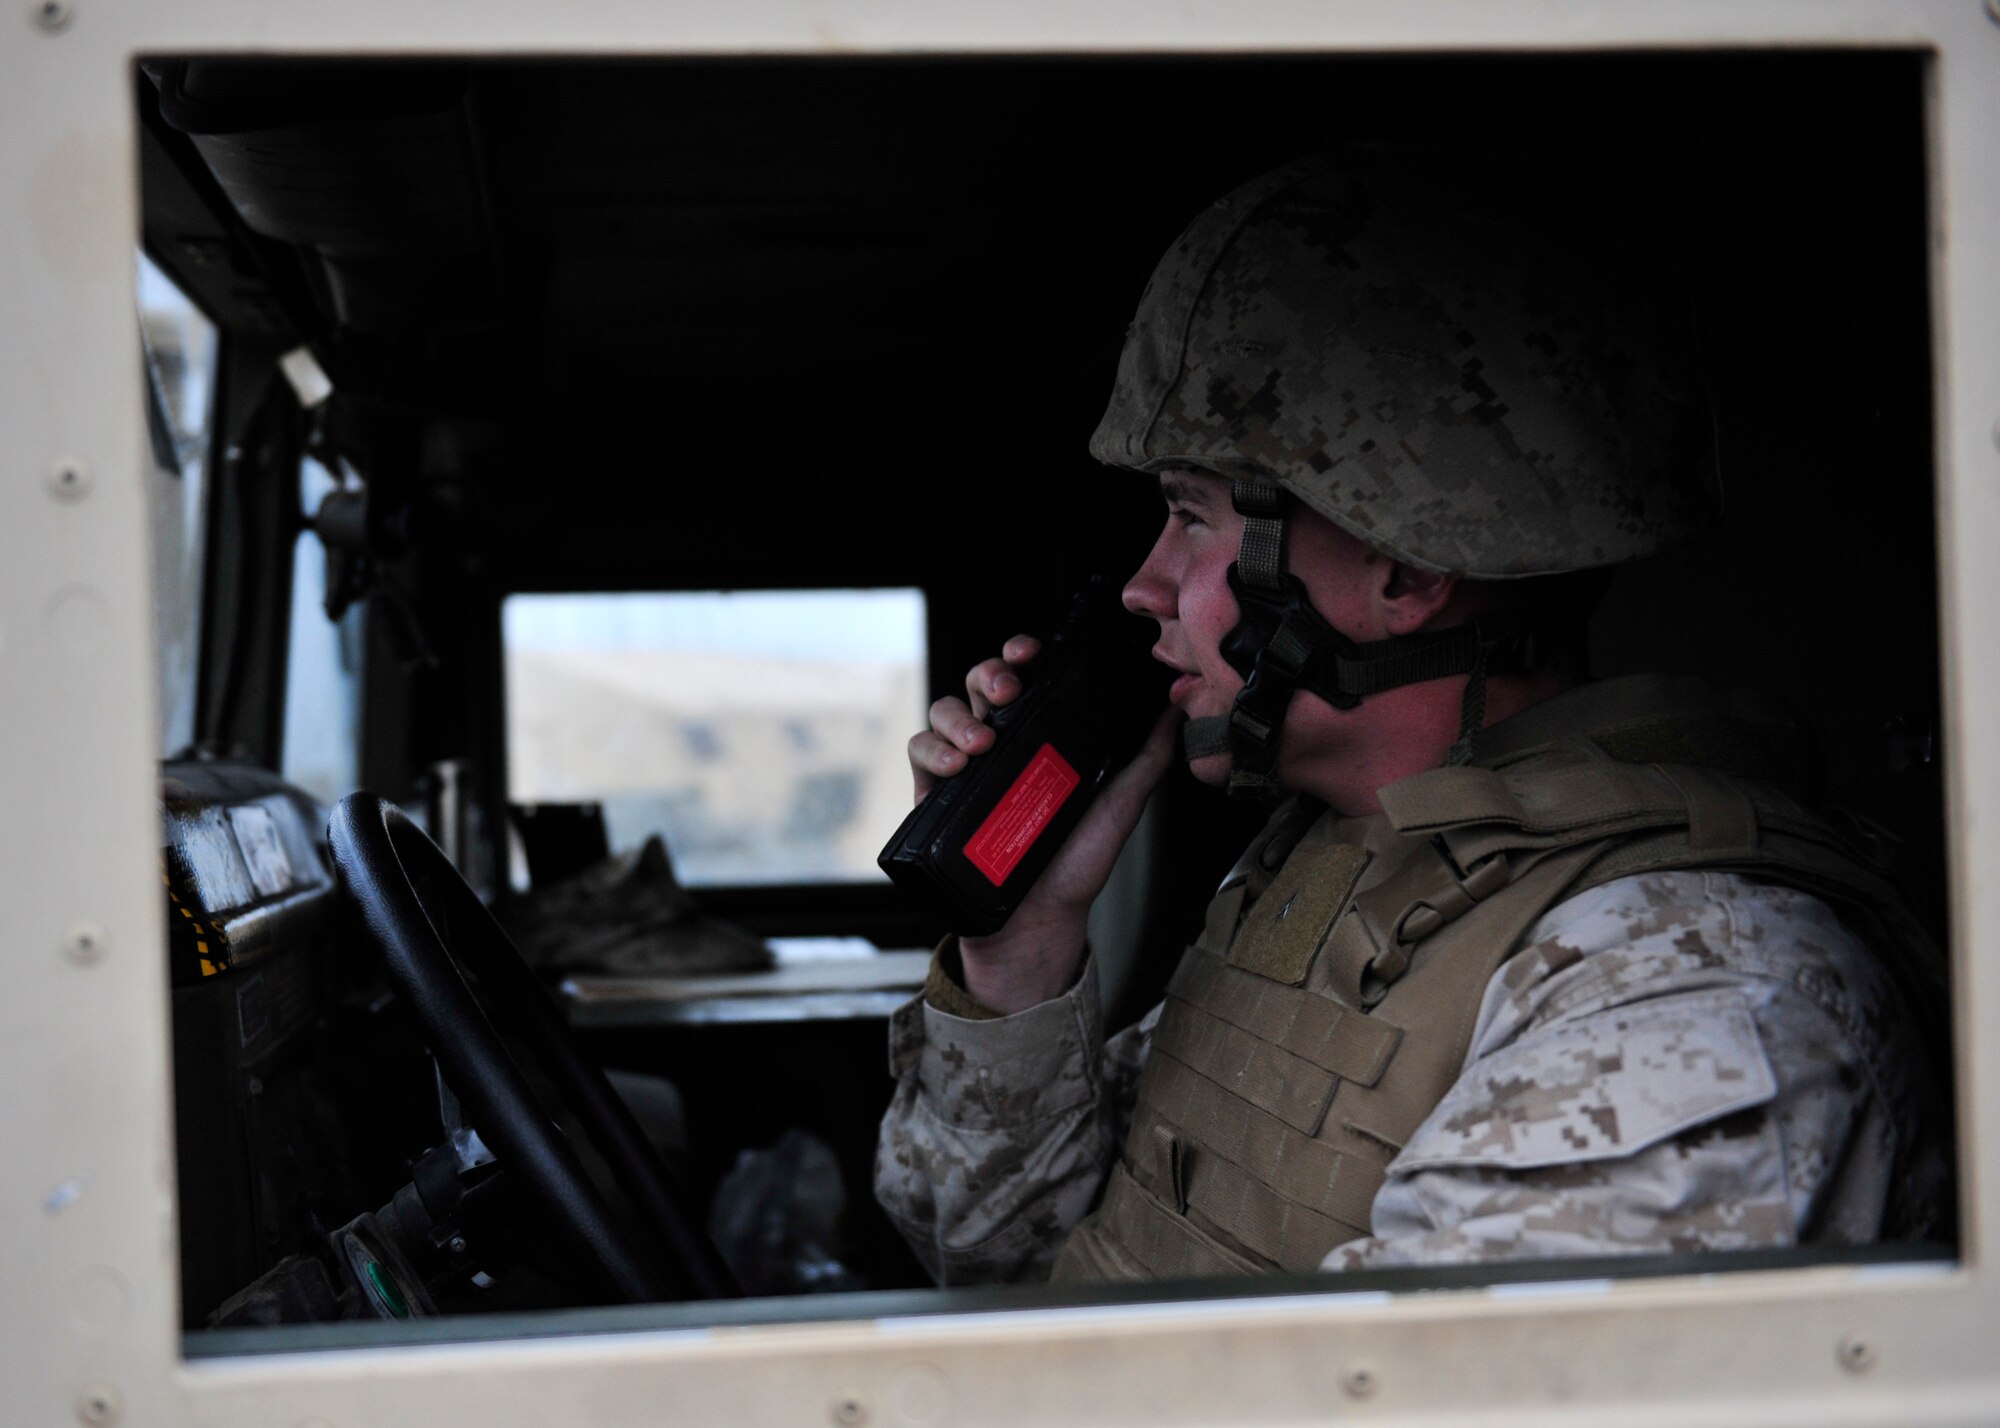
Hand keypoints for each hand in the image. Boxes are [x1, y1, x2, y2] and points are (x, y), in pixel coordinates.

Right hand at [906, 635, 1183, 1012]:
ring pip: (946, 709)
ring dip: (960, 714)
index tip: (1032, 654)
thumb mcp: (1120, 805)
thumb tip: (1175, 710)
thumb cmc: (1076, 864)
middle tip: (1008, 693)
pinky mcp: (934, 794)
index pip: (1026, 676)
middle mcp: (1001, 744)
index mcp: (1041, 737)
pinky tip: (957, 767)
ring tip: (982, 743)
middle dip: (990, 673)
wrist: (1038, 921)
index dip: (1022, 654)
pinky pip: (919, 750)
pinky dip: (932, 749)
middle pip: (981, 682)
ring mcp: (965, 767)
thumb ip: (1147, 757)